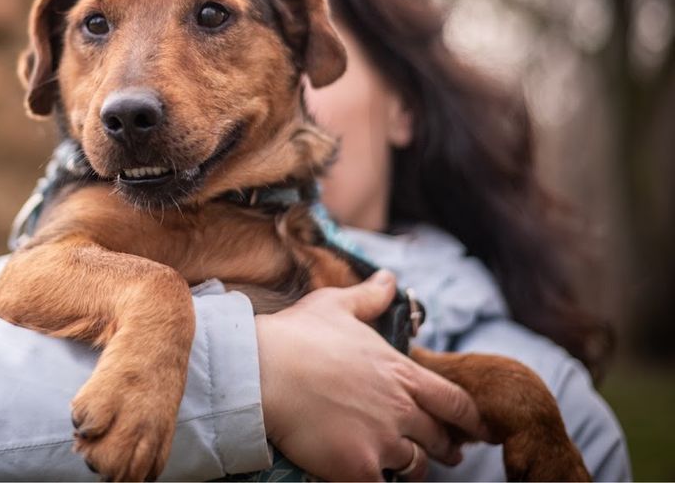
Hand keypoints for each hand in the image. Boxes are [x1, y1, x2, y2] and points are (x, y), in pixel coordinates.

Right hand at [255, 271, 486, 480]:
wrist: (262, 372)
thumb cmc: (297, 336)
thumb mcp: (336, 305)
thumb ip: (370, 296)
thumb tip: (389, 278)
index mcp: (401, 373)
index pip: (454, 401)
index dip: (470, 418)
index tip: (478, 428)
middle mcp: (400, 409)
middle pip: (439, 438)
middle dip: (444, 447)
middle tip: (446, 453)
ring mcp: (382, 441)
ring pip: (414, 466)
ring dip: (412, 467)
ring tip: (405, 468)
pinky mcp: (358, 467)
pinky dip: (381, 482)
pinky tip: (370, 475)